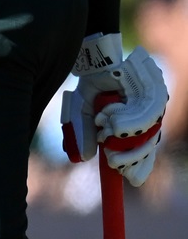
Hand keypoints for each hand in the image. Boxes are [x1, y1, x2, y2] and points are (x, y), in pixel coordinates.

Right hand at [65, 36, 166, 183]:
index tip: (130, 179)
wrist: (96, 59)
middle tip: (114, 163)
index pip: (142, 148)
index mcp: (135, 122)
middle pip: (149, 143)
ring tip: (106, 132)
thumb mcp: (83, 114)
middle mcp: (149, 113)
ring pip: (149, 131)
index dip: (139, 164)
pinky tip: (112, 121)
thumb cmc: (91, 85)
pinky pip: (148, 115)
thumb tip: (82, 159)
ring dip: (126, 138)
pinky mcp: (156, 91)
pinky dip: (129, 122)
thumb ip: (84, 134)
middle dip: (132, 157)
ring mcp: (155, 102)